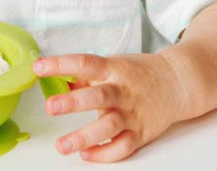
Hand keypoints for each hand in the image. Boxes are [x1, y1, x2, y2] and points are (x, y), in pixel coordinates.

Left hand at [33, 52, 187, 162]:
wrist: (177, 83)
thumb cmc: (138, 73)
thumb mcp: (112, 65)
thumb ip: (84, 75)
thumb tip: (57, 81)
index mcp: (114, 69)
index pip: (85, 63)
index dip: (61, 64)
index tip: (39, 66)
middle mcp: (123, 91)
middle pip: (98, 96)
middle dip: (74, 102)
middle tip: (51, 106)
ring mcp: (133, 113)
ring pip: (109, 127)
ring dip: (84, 136)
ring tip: (62, 145)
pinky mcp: (141, 133)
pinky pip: (122, 147)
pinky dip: (104, 153)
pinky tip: (86, 154)